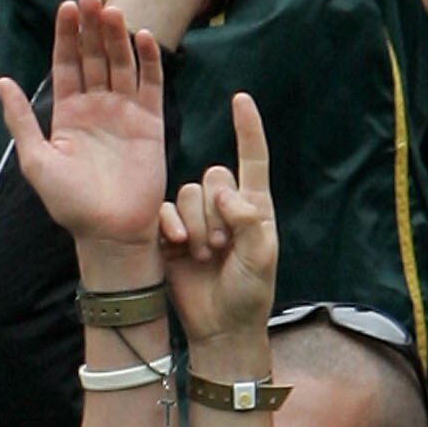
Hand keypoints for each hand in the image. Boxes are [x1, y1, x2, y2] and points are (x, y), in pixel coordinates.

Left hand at [0, 0, 166, 254]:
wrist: (110, 232)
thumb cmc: (69, 204)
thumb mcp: (35, 160)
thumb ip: (20, 121)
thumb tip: (2, 81)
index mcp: (67, 114)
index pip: (67, 64)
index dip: (67, 36)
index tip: (67, 7)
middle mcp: (96, 107)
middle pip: (94, 57)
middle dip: (92, 28)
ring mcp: (124, 112)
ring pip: (121, 64)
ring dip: (117, 37)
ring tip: (113, 11)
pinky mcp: (150, 122)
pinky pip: (150, 84)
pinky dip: (148, 61)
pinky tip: (142, 37)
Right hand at [157, 91, 277, 349]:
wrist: (221, 326)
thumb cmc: (250, 292)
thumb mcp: (261, 256)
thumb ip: (248, 220)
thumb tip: (224, 193)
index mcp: (253, 206)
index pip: (252, 159)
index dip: (247, 129)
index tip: (241, 100)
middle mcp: (224, 207)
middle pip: (213, 176)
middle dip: (216, 211)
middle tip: (221, 246)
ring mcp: (196, 221)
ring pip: (187, 194)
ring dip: (196, 225)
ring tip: (205, 255)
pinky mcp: (171, 236)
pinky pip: (166, 213)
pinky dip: (172, 228)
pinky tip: (178, 248)